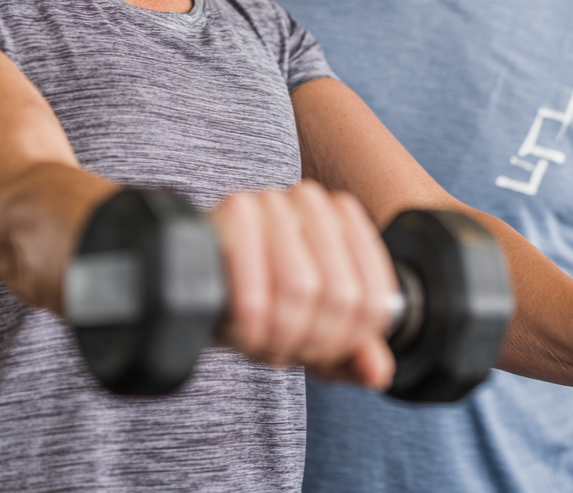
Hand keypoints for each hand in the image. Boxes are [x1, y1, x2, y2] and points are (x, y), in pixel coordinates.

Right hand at [208, 179, 396, 388]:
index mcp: (344, 220)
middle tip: (284, 350)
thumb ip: (351, 350)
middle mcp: (312, 200)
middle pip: (340, 296)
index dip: (349, 341)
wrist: (194, 266)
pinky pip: (255, 294)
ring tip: (262, 340)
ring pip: (301, 289)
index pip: (373, 299)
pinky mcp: (237, 211)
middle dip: (312, 340)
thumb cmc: (261, 293)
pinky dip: (251, 330)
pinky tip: (243, 333)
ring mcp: (274, 201)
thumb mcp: (311, 326)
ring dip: (279, 335)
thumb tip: (377, 372)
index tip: (320, 353)